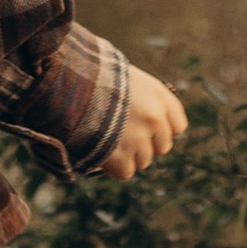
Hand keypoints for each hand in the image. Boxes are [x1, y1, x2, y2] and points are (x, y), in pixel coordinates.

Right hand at [94, 65, 188, 181]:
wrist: (69, 82)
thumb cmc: (91, 75)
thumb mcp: (123, 77)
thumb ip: (138, 98)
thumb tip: (137, 118)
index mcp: (159, 96)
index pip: (177, 126)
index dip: (160, 130)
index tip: (145, 128)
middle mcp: (154, 118)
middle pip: (161, 147)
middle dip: (144, 145)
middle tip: (121, 137)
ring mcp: (138, 138)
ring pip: (143, 161)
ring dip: (127, 156)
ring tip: (105, 141)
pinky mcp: (119, 155)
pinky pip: (125, 172)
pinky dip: (113, 167)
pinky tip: (100, 153)